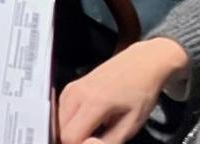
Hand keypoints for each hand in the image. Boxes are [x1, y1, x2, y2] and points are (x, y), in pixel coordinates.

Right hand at [57, 38, 189, 143]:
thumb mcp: (131, 125)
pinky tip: (88, 120)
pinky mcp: (70, 87)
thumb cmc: (141, 92)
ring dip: (72, 130)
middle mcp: (77, 93)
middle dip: (75, 140)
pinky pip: (61, 111)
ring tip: (94, 130)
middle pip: (60, 129)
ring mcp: (71, 88)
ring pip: (58, 121)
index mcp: (94, 103)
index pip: (69, 136)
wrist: (141, 64)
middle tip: (96, 139)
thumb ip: (108, 141)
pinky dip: (70, 121)